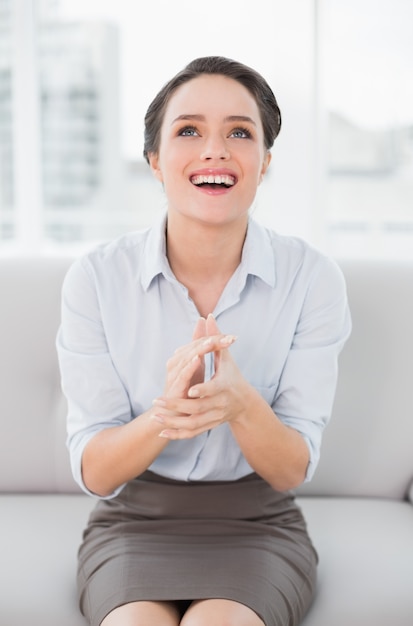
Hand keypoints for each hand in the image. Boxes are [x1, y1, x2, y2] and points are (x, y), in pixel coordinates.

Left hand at [152, 315, 244, 438]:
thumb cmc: (232, 376)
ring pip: (192, 424)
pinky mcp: (208, 426)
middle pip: (197, 408)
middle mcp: (219, 404)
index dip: (202, 390)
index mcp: (224, 386)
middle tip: (158, 401)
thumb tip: (208, 316)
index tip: (189, 390)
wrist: (243, 403)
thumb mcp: (225, 358)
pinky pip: (191, 433)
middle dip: (177, 406)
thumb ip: (215, 339)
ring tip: (155, 417)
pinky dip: (177, 435)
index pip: (212, 390)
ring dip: (173, 423)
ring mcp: (214, 417)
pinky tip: (162, 433)